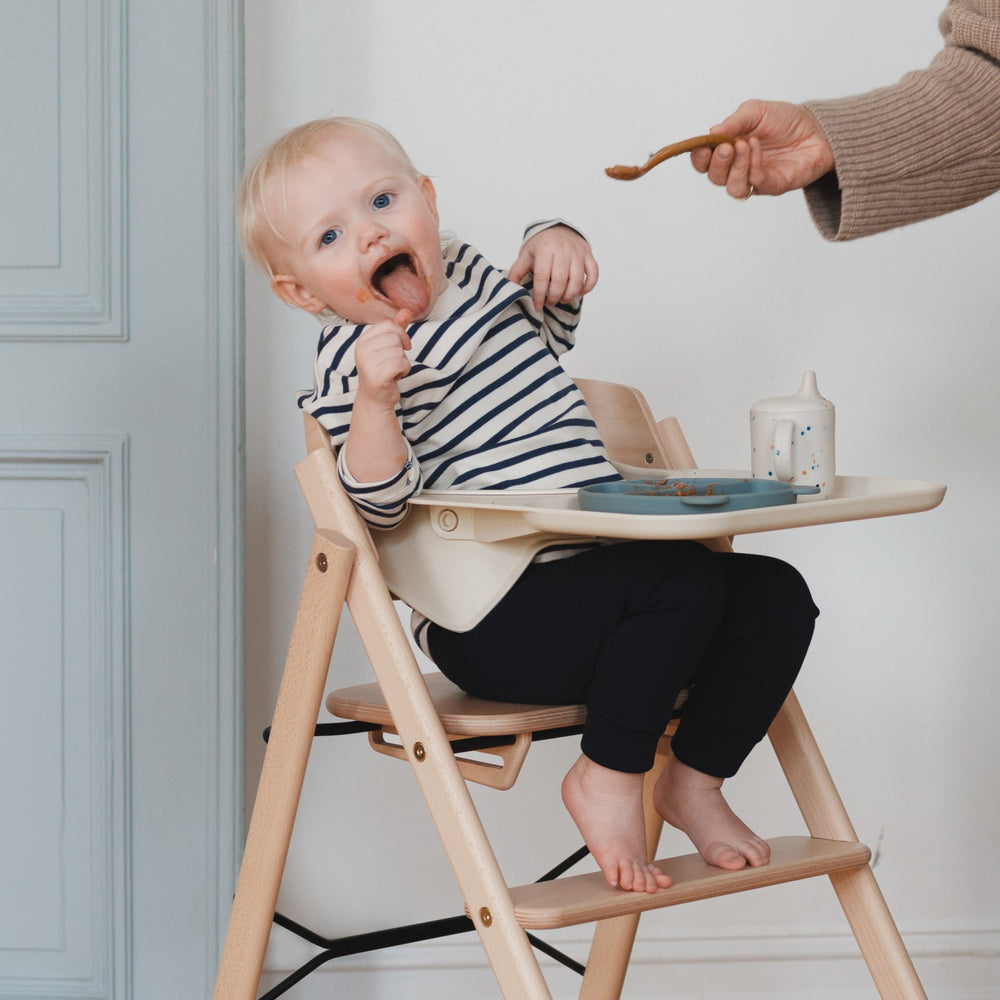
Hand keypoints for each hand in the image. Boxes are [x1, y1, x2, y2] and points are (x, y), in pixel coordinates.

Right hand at [354, 308, 411, 409]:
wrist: (375, 398)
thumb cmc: (382, 372)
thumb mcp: (388, 347)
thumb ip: (396, 328)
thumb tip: (406, 311)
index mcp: (363, 340)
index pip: (388, 325)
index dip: (401, 334)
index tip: (402, 346)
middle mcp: (362, 350)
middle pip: (395, 337)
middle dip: (401, 351)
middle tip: (393, 363)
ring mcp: (368, 363)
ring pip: (400, 351)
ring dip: (402, 363)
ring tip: (392, 371)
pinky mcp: (377, 376)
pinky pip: (401, 364)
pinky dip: (404, 371)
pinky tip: (395, 377)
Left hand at [508, 225, 597, 309]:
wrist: (559, 229)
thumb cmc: (541, 246)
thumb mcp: (526, 255)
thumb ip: (517, 271)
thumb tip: (510, 288)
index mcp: (545, 249)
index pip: (542, 277)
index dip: (539, 295)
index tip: (537, 306)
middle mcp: (563, 250)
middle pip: (560, 281)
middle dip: (554, 297)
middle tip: (550, 303)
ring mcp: (578, 253)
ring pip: (577, 280)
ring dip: (570, 295)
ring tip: (562, 299)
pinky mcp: (589, 255)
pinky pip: (593, 274)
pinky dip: (588, 286)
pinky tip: (579, 292)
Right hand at [690, 100, 835, 198]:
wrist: (817, 128)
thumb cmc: (786, 120)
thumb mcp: (756, 111)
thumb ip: (733, 121)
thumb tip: (711, 132)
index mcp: (729, 151)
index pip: (705, 163)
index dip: (699, 158)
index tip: (702, 146)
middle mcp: (738, 169)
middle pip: (715, 178)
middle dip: (716, 163)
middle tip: (726, 146)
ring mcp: (755, 179)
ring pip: (732, 187)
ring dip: (735, 167)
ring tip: (743, 145)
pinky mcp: (772, 186)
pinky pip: (755, 183)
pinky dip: (753, 165)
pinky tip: (757, 147)